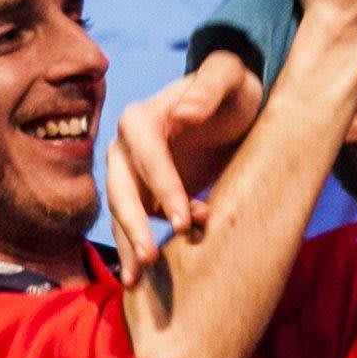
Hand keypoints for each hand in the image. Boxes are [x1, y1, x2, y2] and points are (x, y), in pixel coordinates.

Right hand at [104, 48, 261, 283]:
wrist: (235, 104)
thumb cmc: (233, 86)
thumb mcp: (229, 76)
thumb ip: (210, 86)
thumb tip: (183, 113)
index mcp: (142, 117)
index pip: (146, 156)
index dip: (162, 187)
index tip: (182, 221)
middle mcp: (126, 147)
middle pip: (121, 189)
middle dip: (133, 225)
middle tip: (150, 261)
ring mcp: (131, 173)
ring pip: (122, 212)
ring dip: (128, 244)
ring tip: (138, 281)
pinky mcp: (144, 194)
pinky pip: (138, 222)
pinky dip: (144, 243)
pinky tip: (163, 268)